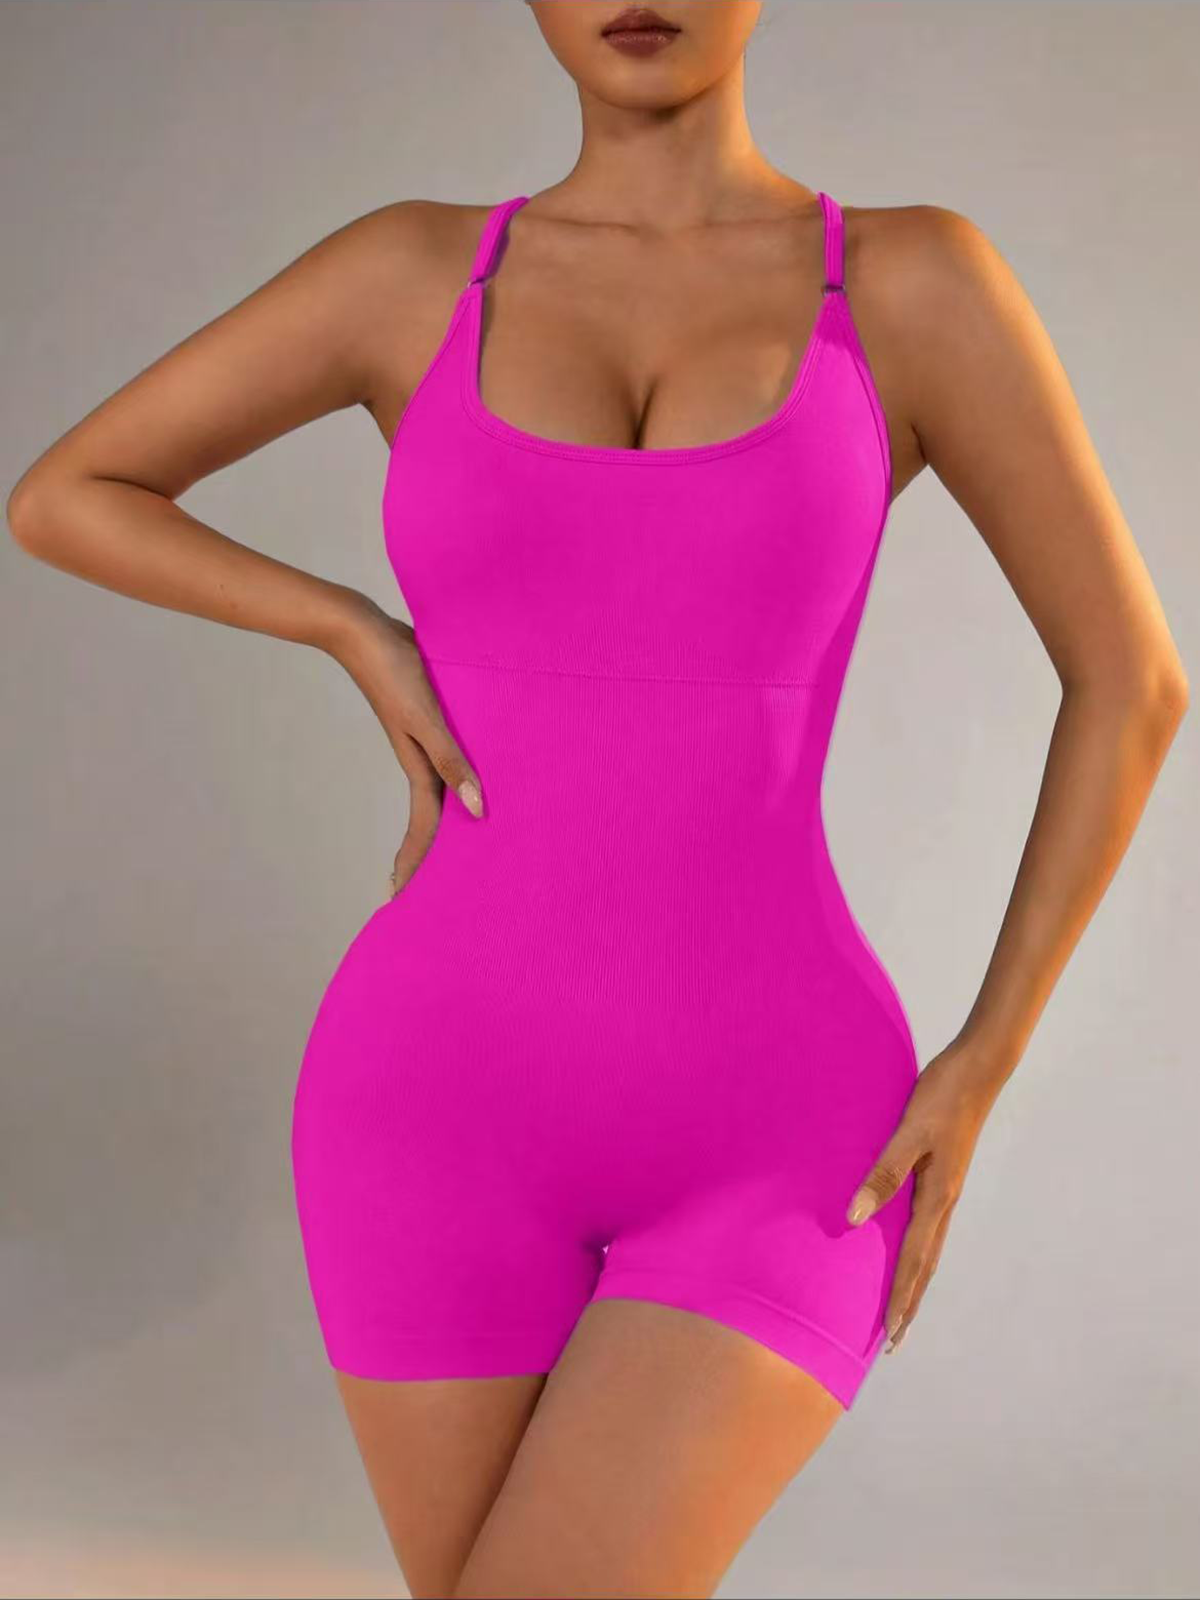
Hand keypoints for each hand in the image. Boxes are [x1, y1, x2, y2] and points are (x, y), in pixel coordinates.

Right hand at [328, 597, 484, 896]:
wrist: (362, 629)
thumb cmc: (394, 671)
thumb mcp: (426, 720)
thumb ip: (452, 762)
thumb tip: (477, 810)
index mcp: (420, 766)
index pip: (426, 828)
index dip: (416, 864)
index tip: (399, 900)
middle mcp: (423, 758)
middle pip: (437, 815)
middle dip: (434, 852)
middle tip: (444, 887)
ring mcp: (425, 737)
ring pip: (446, 784)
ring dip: (453, 812)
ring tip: (469, 838)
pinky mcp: (431, 713)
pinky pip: (452, 752)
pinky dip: (461, 770)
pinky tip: (476, 769)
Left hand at [845, 1042, 999, 1353]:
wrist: (978, 1068)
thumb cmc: (942, 1096)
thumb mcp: (909, 1132)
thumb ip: (884, 1173)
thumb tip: (856, 1219)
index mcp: (937, 1197)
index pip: (914, 1261)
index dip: (900, 1298)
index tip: (889, 1336)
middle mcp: (945, 1201)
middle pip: (925, 1266)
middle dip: (909, 1303)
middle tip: (893, 1341)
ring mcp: (948, 1189)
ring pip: (929, 1248)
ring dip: (915, 1281)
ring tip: (901, 1307)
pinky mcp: (945, 1174)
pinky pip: (929, 1226)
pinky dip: (918, 1250)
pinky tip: (908, 1247)